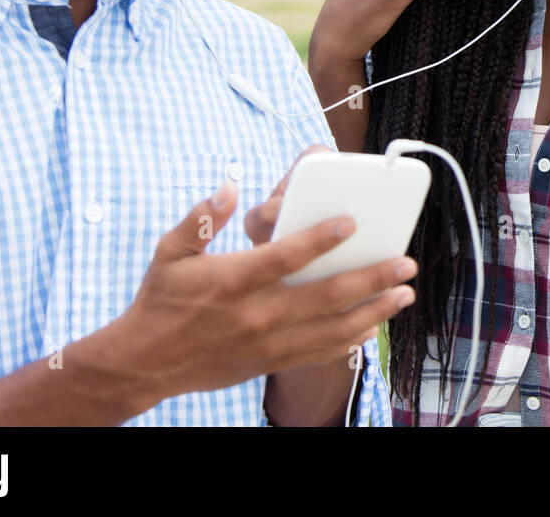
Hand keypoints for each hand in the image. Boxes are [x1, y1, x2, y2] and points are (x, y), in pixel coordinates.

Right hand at [112, 162, 416, 404]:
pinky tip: (371, 326)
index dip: (320, 239)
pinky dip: (348, 340)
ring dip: (373, 311)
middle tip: (405, 264)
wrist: (144, 362)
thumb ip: (200, 219)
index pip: (284, 257)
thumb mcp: (170, 252)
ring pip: (331, 329)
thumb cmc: (161, 299)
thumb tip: (227, 188)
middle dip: (371, 278)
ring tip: (403, 295)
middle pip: (324, 296)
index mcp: (232, 280)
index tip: (352, 222)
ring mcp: (266, 342)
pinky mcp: (268, 362)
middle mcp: (255, 314)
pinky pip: (317, 353)